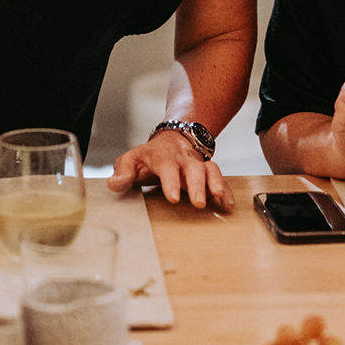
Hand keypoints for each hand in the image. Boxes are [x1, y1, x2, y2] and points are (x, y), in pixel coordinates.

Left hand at [107, 133, 234, 211]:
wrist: (173, 140)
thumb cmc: (151, 155)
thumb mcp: (132, 159)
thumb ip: (122, 171)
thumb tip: (114, 184)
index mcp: (164, 157)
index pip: (168, 168)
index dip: (171, 182)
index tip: (173, 198)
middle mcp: (184, 159)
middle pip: (193, 169)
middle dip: (197, 185)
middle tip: (198, 203)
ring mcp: (198, 164)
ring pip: (211, 170)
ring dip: (216, 184)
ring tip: (220, 199)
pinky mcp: (208, 172)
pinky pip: (220, 178)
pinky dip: (227, 191)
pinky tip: (229, 205)